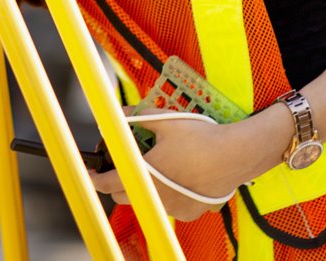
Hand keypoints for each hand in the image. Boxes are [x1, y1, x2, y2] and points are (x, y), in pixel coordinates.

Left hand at [89, 113, 241, 222]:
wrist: (235, 155)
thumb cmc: (200, 137)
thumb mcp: (166, 120)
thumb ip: (138, 117)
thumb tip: (119, 112)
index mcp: (145, 174)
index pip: (108, 183)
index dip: (95, 179)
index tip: (90, 174)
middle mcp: (156, 196)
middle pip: (124, 195)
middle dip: (120, 181)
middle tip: (127, 164)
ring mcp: (172, 207)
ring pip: (147, 200)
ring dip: (145, 188)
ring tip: (158, 167)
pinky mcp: (188, 213)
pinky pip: (169, 206)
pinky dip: (167, 196)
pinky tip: (179, 179)